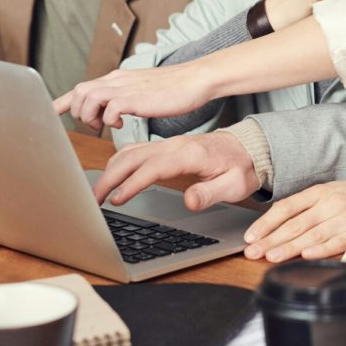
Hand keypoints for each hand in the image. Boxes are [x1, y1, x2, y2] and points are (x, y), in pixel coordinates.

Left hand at [53, 60, 211, 131]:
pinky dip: (109, 120)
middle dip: (78, 112)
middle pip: (78, 92)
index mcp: (117, 79)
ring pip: (88, 99)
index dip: (61, 103)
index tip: (49, 115)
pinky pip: (109, 110)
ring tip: (105, 125)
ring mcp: (125, 87)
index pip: (80, 88)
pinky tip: (122, 124)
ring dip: (90, 117)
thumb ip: (124, 97)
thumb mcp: (142, 91)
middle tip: (94, 124)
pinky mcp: (136, 98)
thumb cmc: (174, 89)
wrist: (195, 80)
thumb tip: (113, 111)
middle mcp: (117, 80)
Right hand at [92, 130, 259, 209]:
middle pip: (134, 156)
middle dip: (110, 177)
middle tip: (94, 200)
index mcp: (191, 153)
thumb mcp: (234, 184)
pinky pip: (137, 150)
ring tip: (97, 192)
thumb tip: (188, 201)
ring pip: (131, 151)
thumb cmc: (242, 167)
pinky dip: (119, 162)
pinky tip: (113, 176)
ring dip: (111, 170)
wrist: (251, 148)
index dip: (132, 183)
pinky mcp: (167, 148)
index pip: (153, 167)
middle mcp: (176, 145)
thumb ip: (211, 193)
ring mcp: (170, 144)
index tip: (117, 199)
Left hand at [243, 172, 345, 261]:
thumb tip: (278, 222)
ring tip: (271, 257)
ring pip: (313, 235)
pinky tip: (307, 256)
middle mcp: (330, 203)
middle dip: (271, 239)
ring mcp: (345, 218)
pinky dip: (322, 250)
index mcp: (320, 192)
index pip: (287, 207)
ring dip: (290, 247)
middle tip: (252, 252)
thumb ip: (307, 206)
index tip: (250, 236)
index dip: (266, 222)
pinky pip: (338, 242)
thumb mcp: (331, 191)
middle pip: (296, 223)